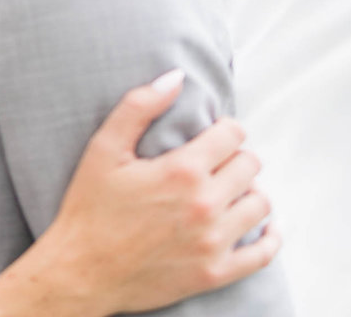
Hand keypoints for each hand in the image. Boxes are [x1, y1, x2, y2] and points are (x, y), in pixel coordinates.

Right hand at [40, 70, 280, 313]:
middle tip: (215, 162)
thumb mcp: (104, 149)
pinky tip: (263, 227)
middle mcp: (205, 205)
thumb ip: (139, 106)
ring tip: (229, 191)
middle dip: (235, 157)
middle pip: (250, 165)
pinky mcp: (215, 273)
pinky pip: (263, 254)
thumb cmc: (89, 208)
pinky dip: (269, 237)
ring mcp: (214, 241)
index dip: (223, 128)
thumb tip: (176, 76)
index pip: (232, 134)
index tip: (211, 134)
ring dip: (249, 192)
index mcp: (182, 170)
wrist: (80, 271)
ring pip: (260, 204)